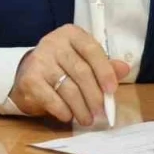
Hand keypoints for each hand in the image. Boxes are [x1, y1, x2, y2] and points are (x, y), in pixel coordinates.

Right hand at [8, 24, 130, 125]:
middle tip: (101, 112)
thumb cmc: (62, 67)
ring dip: (81, 108)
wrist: (28, 75)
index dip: (104, 71)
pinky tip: (68, 116)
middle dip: (94, 96)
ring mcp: (39, 60)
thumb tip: (124, 69)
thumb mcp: (83, 61)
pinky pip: (52, 99)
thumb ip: (104, 65)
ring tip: (87, 119)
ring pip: (68, 88)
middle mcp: (53, 43)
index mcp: (71, 34)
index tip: (112, 90)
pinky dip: (64, 111)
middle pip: (81, 72)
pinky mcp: (30, 79)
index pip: (91, 50)